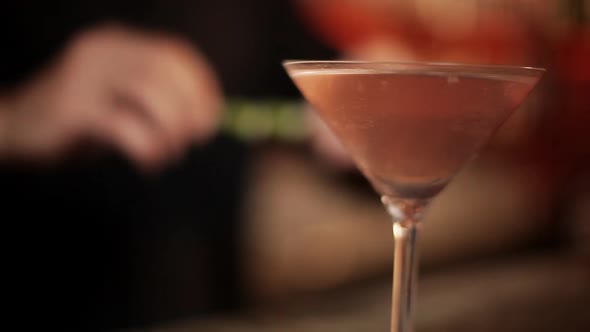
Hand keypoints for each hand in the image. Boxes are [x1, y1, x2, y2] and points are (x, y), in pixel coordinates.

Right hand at [0, 24, 221, 170]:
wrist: (16, 127)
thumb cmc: (80, 120)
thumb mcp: (122, 102)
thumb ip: (158, 101)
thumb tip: (207, 118)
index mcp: (118, 43)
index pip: (175, 53)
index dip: (202, 86)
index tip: (212, 119)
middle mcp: (102, 50)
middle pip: (166, 70)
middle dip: (191, 108)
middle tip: (195, 140)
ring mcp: (84, 75)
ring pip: (150, 93)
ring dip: (171, 130)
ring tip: (169, 153)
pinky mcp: (71, 107)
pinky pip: (125, 124)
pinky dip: (148, 147)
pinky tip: (148, 162)